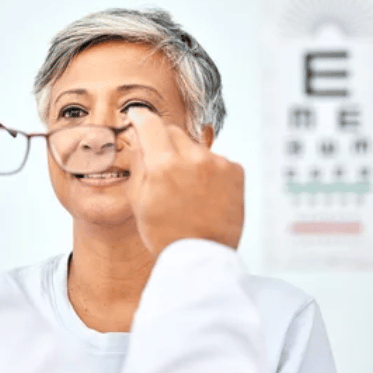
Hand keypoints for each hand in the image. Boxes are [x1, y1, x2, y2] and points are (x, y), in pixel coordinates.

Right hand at [125, 108, 244, 254]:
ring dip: (188, 159)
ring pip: (195, 147)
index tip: (137, 116)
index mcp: (163, 165)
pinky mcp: (235, 171)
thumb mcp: (138, 200)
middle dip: (164, 143)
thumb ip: (139, 163)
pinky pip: (216, 160)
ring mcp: (217, 163)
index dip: (141, 117)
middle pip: (173, 131)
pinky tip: (204, 193)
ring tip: (187, 190)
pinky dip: (208, 171)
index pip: (150, 123)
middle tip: (163, 167)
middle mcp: (192, 158)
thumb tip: (140, 137)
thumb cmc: (165, 234)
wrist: (202, 256)